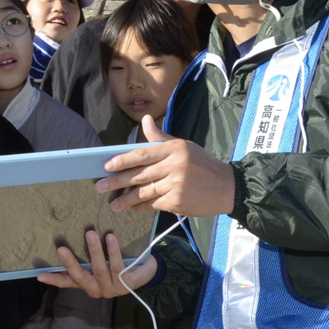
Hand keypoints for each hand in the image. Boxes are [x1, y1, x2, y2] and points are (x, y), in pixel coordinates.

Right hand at [38, 229, 156, 298]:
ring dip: (94, 251)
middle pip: (81, 277)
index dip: (54, 279)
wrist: (146, 271)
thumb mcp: (99, 263)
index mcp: (87, 285)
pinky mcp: (126, 284)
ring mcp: (111, 288)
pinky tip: (110, 237)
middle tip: (61, 248)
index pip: (68, 282)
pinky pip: (117, 266)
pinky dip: (113, 250)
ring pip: (99, 269)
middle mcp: (97, 289)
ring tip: (91, 233)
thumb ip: (85, 259)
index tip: (39, 276)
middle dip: (70, 263)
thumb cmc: (118, 264)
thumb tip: (63, 239)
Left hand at [95, 115, 234, 216]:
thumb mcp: (184, 146)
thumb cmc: (203, 164)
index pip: (142, 153)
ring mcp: (176, 185)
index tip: (106, 166)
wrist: (228, 187)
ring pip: (144, 192)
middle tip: (100, 187)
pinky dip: (142, 206)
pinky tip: (133, 208)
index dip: (122, 160)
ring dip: (126, 199)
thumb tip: (144, 120)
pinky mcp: (178, 202)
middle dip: (117, 182)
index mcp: (174, 149)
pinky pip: (154, 204)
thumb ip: (160, 138)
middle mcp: (174, 166)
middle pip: (139, 174)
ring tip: (113, 204)